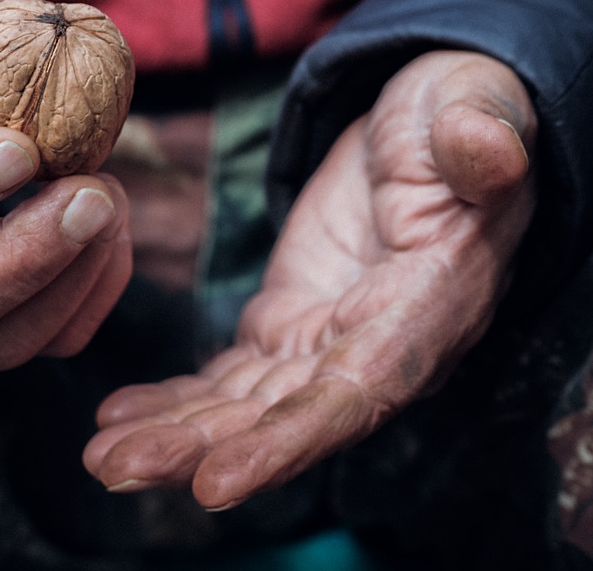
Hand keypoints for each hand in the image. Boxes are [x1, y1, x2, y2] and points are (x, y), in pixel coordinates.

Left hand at [83, 51, 536, 509]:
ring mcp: (324, 342)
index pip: (354, 395)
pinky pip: (229, 377)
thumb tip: (490, 152)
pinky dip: (175, 398)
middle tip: (115, 468)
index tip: (214, 485)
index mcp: (424, 310)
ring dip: (175, 435)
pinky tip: (119, 414)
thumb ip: (479, 135)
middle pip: (282, 419)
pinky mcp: (287, 325)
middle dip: (200, 449)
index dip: (286, 444)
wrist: (423, 127)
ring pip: (246, 408)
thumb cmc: (453, 115)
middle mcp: (372, 347)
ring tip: (102, 455)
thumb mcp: (470, 108)